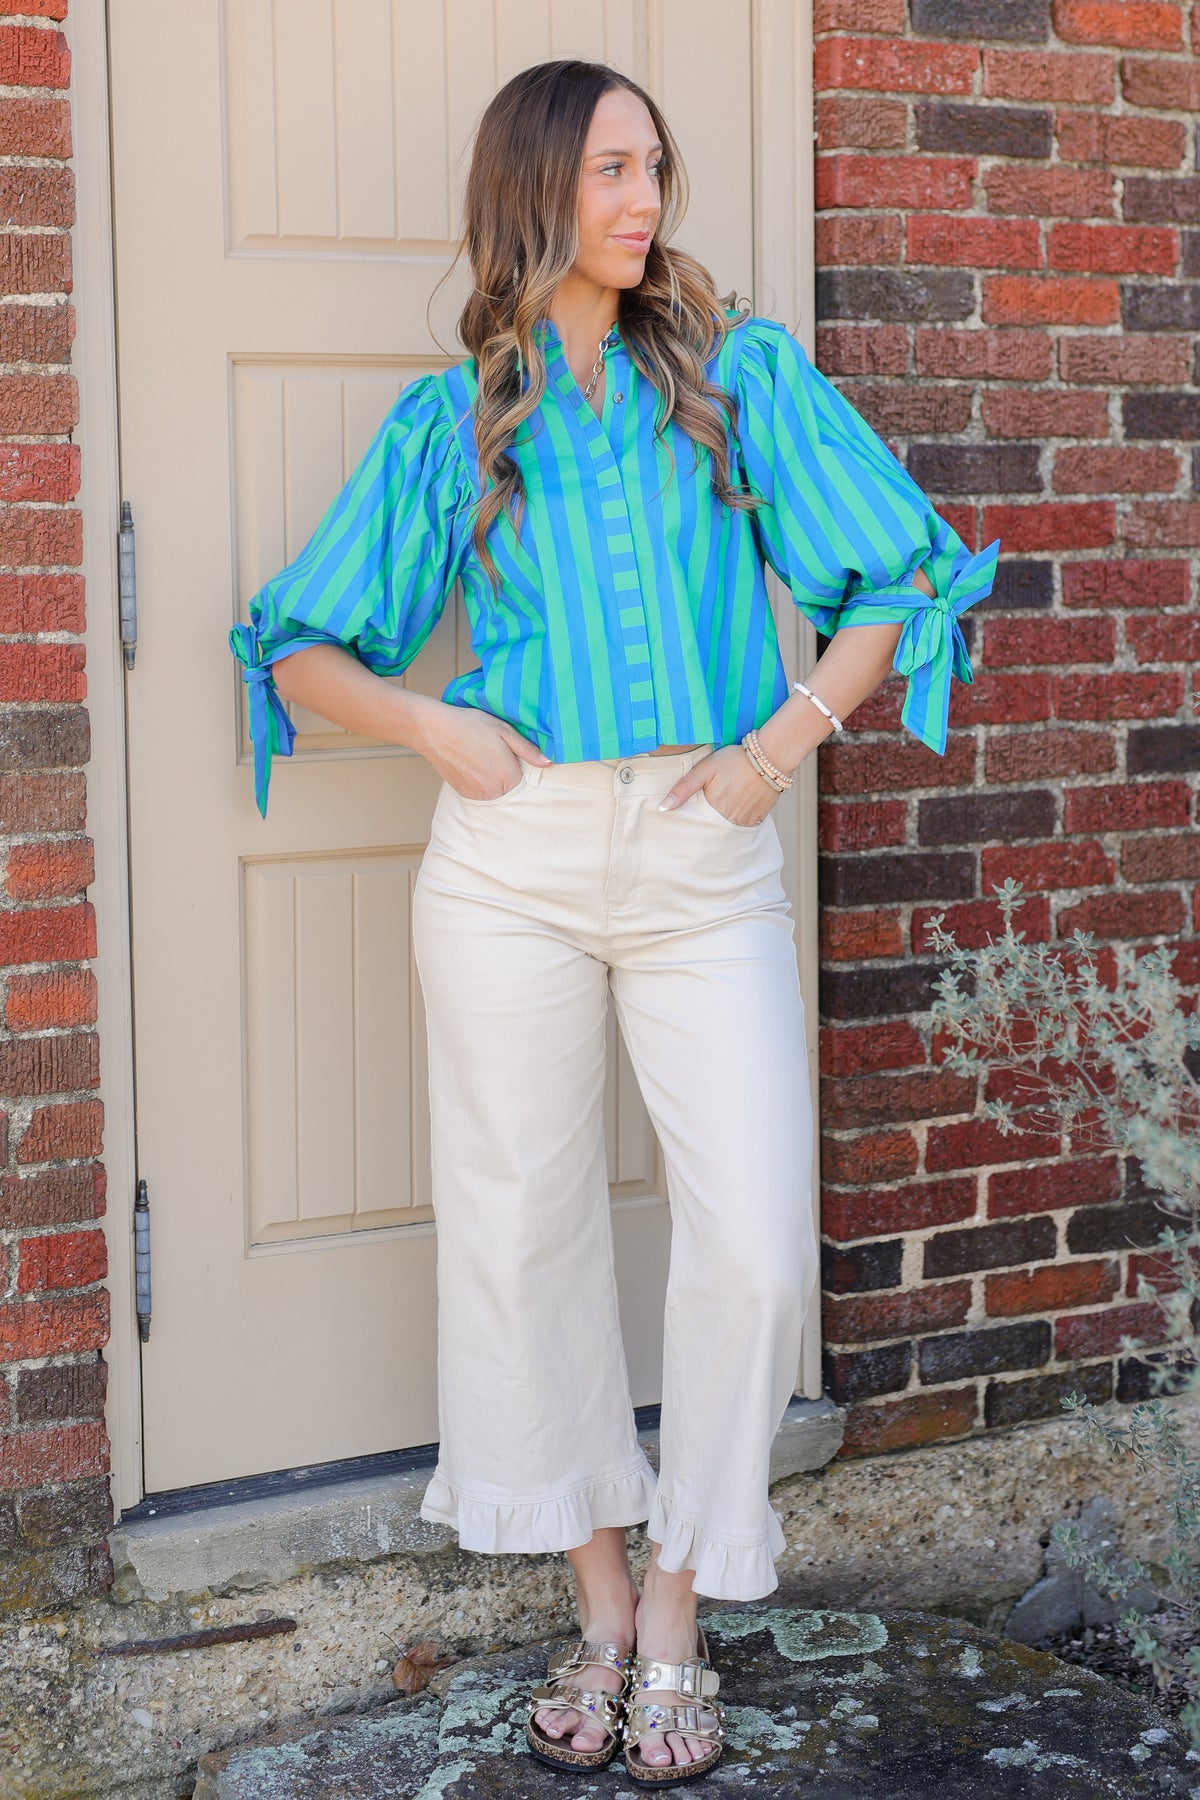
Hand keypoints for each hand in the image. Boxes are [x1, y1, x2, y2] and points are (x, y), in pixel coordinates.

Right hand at [415, 700, 550, 798]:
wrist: (435, 729)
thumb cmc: (470, 725)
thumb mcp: (504, 731)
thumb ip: (528, 750)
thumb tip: (548, 762)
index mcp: (508, 776)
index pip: (525, 780)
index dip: (518, 765)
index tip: (508, 753)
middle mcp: (493, 791)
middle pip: (510, 789)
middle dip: (506, 774)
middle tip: (492, 753)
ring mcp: (476, 795)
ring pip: (495, 793)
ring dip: (493, 781)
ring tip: (481, 758)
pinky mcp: (463, 794)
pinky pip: (480, 793)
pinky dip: (479, 783)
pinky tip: (472, 764)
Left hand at [658, 743, 783, 824]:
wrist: (770, 756)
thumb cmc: (734, 759)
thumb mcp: (704, 769)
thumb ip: (683, 789)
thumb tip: (663, 808)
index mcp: (714, 809)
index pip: (697, 823)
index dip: (693, 819)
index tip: (691, 813)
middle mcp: (730, 820)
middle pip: (713, 827)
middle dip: (708, 820)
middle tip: (713, 802)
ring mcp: (746, 820)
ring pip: (728, 826)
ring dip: (723, 819)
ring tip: (726, 800)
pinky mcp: (759, 818)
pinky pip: (744, 824)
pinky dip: (739, 817)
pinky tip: (738, 802)